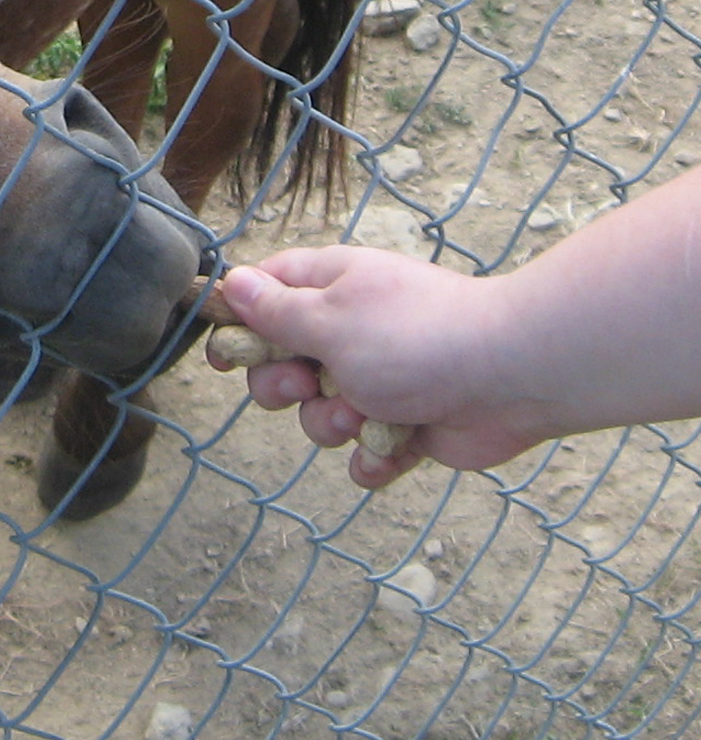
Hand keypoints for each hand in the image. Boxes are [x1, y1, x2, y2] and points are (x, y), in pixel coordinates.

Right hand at [216, 248, 546, 486]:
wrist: (512, 377)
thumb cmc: (415, 338)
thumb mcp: (329, 319)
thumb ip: (274, 310)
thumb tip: (232, 282)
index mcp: (330, 288)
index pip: (264, 293)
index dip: (239, 322)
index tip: (226, 352)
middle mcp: (350, 332)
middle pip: (281, 364)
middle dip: (283, 386)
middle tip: (305, 385)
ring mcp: (378, 379)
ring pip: (318, 414)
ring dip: (330, 423)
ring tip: (362, 415)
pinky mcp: (404, 424)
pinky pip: (363, 451)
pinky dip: (372, 456)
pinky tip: (389, 447)